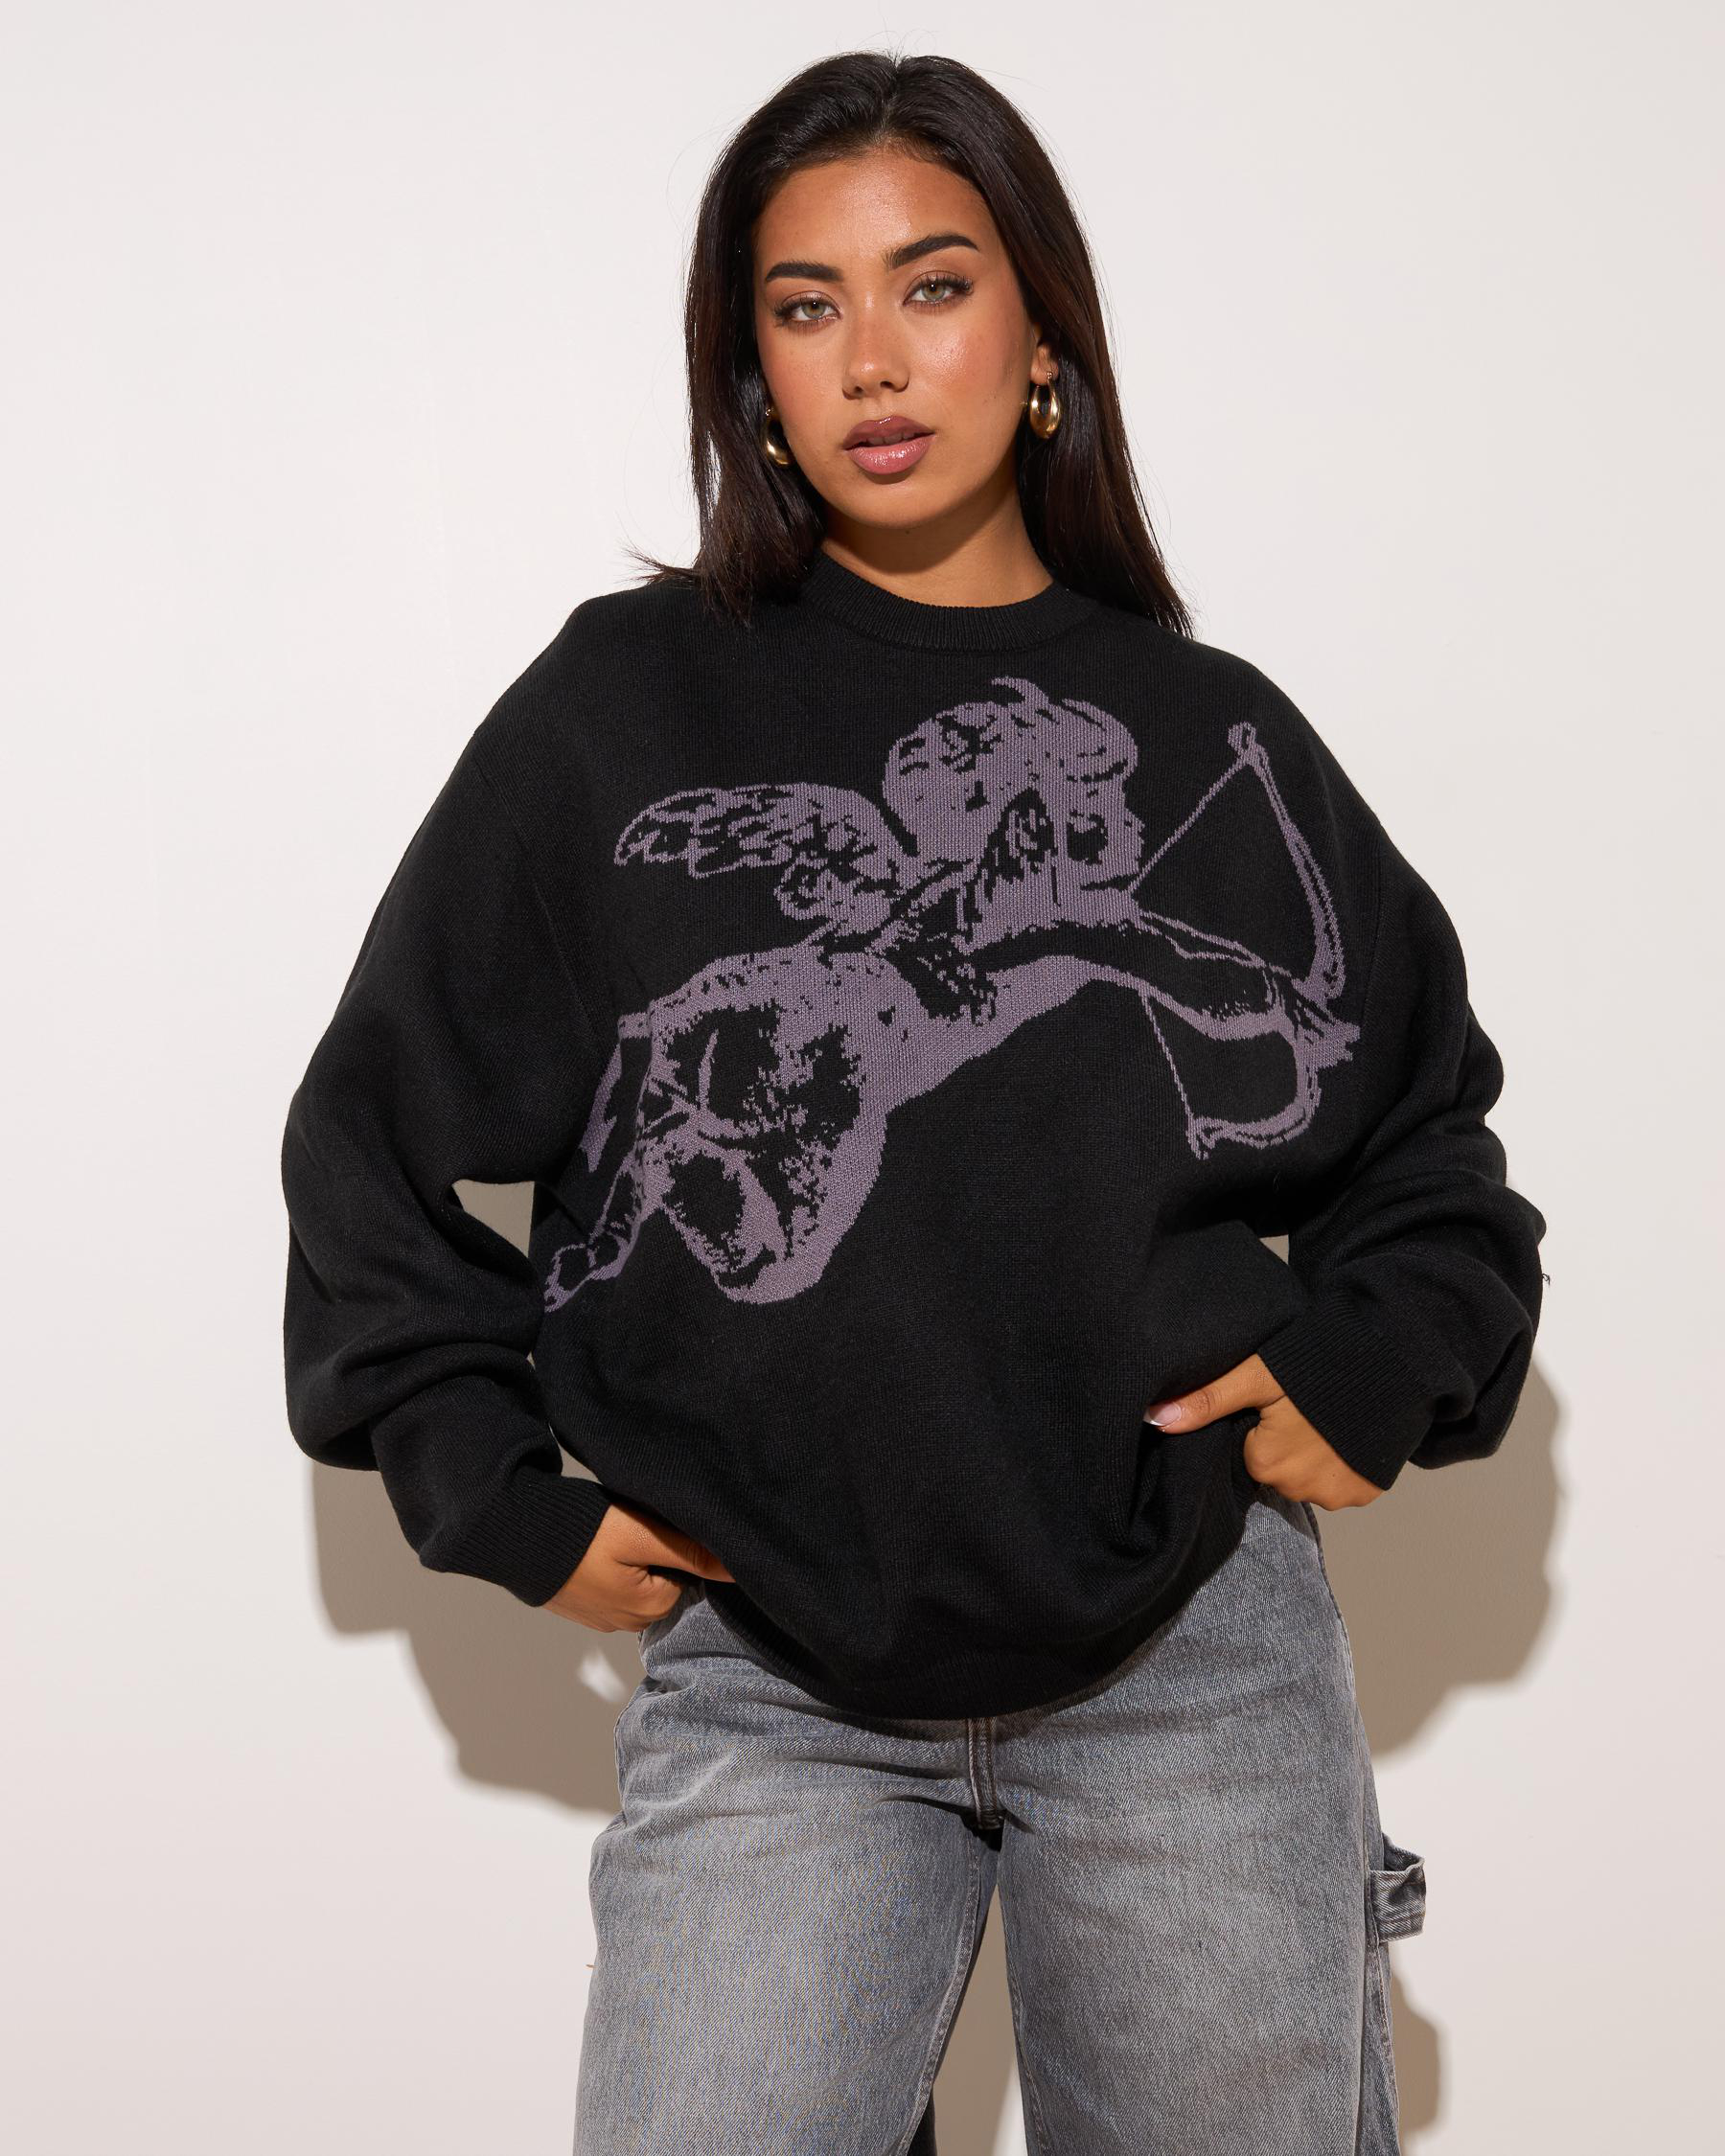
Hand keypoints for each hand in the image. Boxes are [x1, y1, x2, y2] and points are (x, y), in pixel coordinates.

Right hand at [543, 1501, 735, 1630]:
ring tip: (613, 1532)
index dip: (681, 1545)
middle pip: (666, 1581)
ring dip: (634, 1558)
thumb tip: (741, 1570)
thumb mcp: (641, 1535)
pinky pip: (612, 1584)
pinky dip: (611, 1565)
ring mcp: (601, 1616)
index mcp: (651, 1609)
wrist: (512, 1533)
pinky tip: (596, 1544)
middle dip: (658, 1553)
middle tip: (635, 1524)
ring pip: (639, 1582)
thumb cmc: (580, 1532)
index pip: (691, 1575)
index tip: (660, 1524)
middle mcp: (629, 1623)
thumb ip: (691, 1553)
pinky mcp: (581, 1604)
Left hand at [1144, 1353, 1386, 1510]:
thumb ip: (1207, 1400)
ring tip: (1329, 1418)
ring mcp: (1338, 1495)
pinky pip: (1341, 1483)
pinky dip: (1342, 1463)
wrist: (1392, 1360)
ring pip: (1308, 1478)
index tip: (1278, 1405)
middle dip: (1286, 1444)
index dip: (1261, 1427)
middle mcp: (1300, 1489)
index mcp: (1266, 1463)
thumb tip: (1154, 1420)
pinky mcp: (1367, 1492)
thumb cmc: (1317, 1364)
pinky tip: (1349, 1432)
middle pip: (1278, 1469)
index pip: (1249, 1454)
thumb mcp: (1256, 1376)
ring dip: (1315, 1455)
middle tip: (1304, 1409)